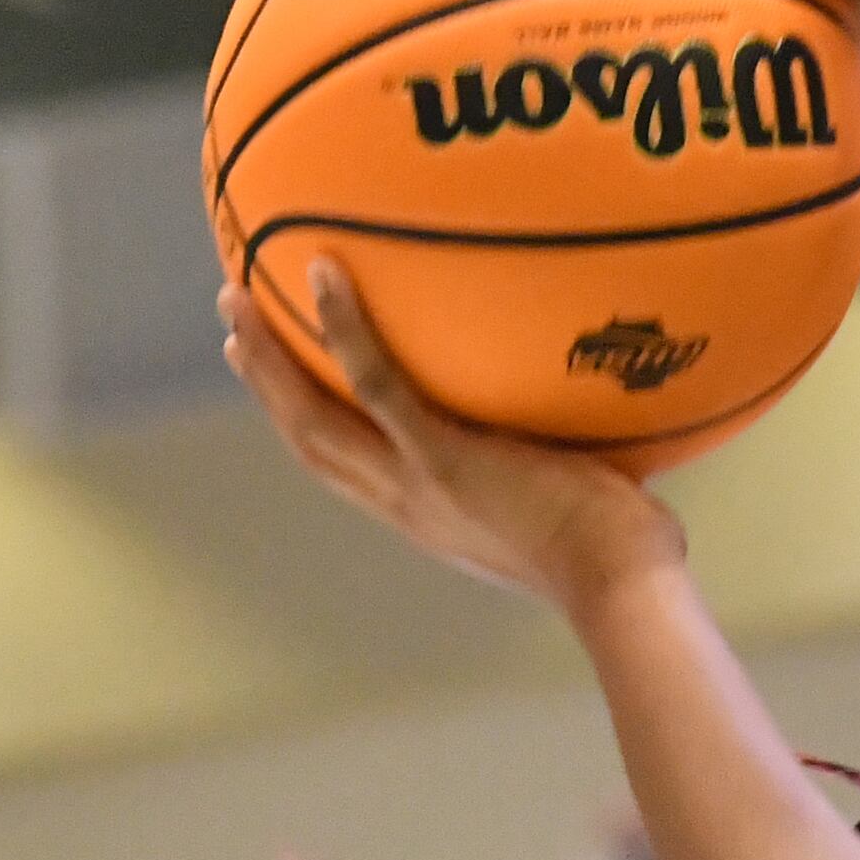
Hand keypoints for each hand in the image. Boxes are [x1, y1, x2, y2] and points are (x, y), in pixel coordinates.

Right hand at [224, 259, 685, 616]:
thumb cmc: (623, 554)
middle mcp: (406, 503)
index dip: (305, 422)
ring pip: (314, 414)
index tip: (279, 380)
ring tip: (238, 295)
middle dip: (266, 383)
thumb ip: (561, 465)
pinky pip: (377, 384)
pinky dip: (345, 329)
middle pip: (307, 438)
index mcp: (428, 515)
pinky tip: (324, 273)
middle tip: (235, 324)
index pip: (347, 468)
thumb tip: (604, 416)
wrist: (621, 586)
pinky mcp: (444, 457)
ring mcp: (418, 480)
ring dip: (271, 356)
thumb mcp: (572, 506)